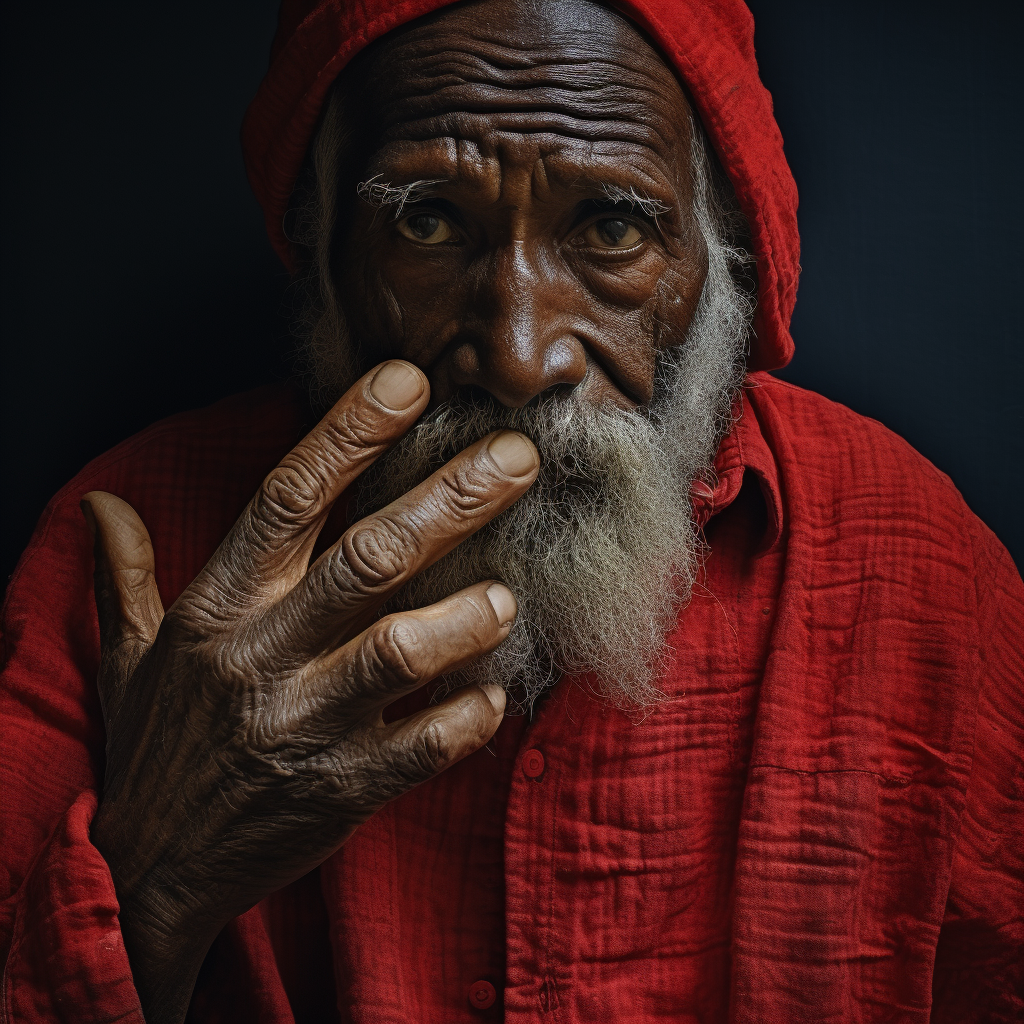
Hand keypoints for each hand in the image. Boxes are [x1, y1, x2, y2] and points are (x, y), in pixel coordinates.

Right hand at [82, 360, 538, 1021]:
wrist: (148, 877)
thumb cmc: (156, 750)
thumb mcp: (129, 659)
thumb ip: (124, 576)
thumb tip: (101, 505)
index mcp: (217, 609)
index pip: (285, 496)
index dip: (348, 432)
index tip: (407, 381)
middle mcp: (262, 655)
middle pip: (367, 558)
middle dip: (449, 500)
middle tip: (518, 457)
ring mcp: (303, 725)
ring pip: (396, 653)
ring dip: (463, 618)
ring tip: (508, 594)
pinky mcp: (340, 791)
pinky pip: (421, 748)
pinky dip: (466, 717)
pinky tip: (492, 695)